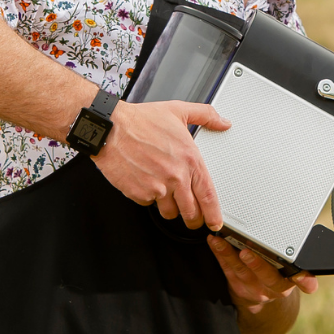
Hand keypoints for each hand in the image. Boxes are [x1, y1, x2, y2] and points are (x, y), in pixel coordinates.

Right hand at [91, 99, 229, 229]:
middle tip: (193, 218)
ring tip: (168, 197)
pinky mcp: (138, 193)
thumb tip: (223, 122)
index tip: (215, 222)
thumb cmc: (141, 120)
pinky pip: (148, 204)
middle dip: (193, 219)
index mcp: (190, 160)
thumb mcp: (179, 111)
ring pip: (170, 212)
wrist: (110, 129)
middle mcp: (175, 176)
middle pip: (191, 211)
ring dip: (171, 209)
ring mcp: (156, 187)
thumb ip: (205, 116)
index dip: (214, 214)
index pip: (208, 195)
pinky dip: (149, 198)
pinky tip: (147, 183)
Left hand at [207, 235, 317, 311]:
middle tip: (247, 252)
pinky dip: (219, 255)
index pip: (298, 281)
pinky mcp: (235, 286)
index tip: (299, 274)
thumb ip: (303, 274)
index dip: (301, 280)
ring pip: (241, 272)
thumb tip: (317, 262)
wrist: (260, 298)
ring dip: (230, 256)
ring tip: (222, 242)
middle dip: (256, 264)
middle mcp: (271, 288)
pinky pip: (227, 270)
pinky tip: (214, 243)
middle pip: (265, 276)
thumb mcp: (293, 278)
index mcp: (289, 283)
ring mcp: (252, 288)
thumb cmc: (278, 278)